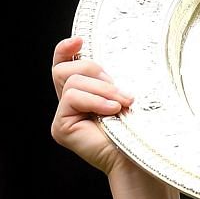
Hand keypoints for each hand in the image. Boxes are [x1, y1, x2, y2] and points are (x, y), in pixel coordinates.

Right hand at [49, 36, 136, 174]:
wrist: (138, 158)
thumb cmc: (136, 128)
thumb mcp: (121, 93)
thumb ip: (106, 77)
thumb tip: (99, 57)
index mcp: (82, 93)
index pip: (64, 64)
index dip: (66, 49)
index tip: (80, 40)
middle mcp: (69, 104)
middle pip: (65, 69)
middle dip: (94, 71)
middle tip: (119, 90)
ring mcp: (63, 116)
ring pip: (72, 82)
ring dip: (102, 90)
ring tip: (122, 104)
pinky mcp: (61, 127)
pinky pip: (72, 98)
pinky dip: (95, 101)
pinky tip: (112, 111)